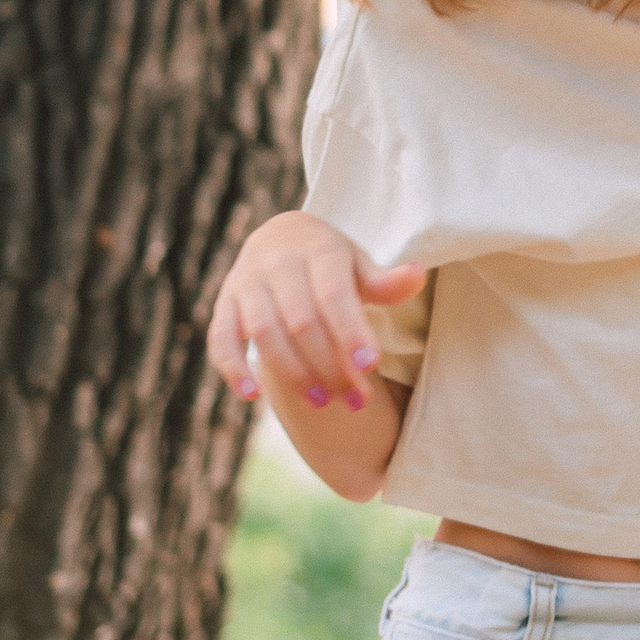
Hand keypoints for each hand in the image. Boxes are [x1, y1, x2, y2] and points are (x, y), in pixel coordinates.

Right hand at [208, 211, 424, 412]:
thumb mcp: (359, 264)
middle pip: (301, 320)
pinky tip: (252, 396)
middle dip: (329, 364)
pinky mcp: (224, 304)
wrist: (280, 236)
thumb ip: (385, 281)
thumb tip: (419, 276)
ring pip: (264, 332)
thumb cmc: (330, 262)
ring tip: (321, 402)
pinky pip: (220, 338)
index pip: (334, 294)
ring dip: (291, 371)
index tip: (371, 366)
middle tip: (356, 401)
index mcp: (318, 250)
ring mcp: (246, 283)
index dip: (350, 331)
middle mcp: (278, 263)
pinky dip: (232, 367)